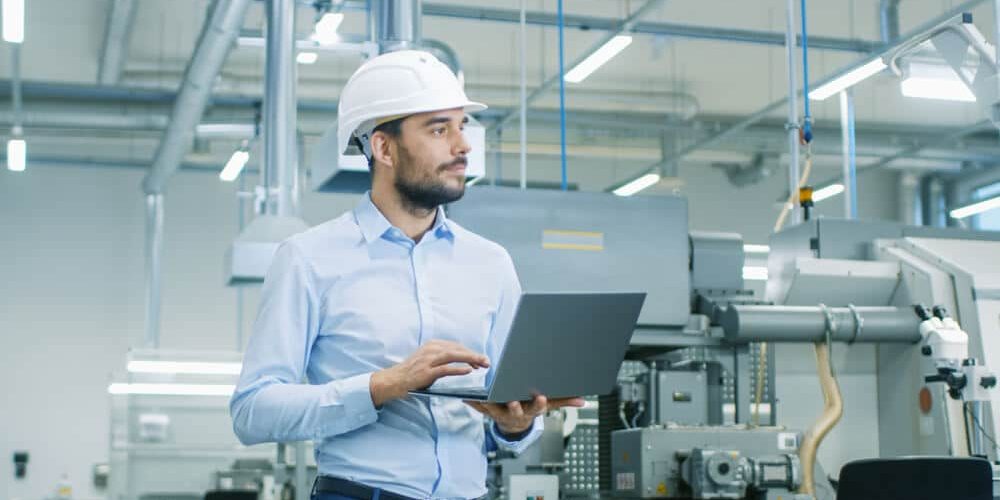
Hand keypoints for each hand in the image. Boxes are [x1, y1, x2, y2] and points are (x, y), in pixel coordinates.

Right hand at [370, 340, 489, 406]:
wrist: (394, 380)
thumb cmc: (413, 372)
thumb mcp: (428, 360)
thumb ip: (443, 359)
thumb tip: (465, 362)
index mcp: (433, 345)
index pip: (457, 346)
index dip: (470, 352)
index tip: (481, 359)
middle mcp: (431, 349)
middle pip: (457, 349)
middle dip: (474, 355)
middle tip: (487, 362)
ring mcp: (428, 360)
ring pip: (453, 356)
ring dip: (470, 359)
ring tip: (481, 364)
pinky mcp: (426, 372)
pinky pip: (445, 369)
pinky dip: (457, 369)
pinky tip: (468, 371)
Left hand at [465, 395, 585, 435]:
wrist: (514, 424)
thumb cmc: (530, 408)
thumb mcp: (547, 405)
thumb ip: (564, 401)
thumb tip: (583, 401)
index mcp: (530, 410)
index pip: (537, 407)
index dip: (539, 403)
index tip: (541, 397)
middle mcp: (516, 412)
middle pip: (516, 409)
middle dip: (515, 406)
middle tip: (513, 400)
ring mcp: (502, 413)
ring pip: (495, 409)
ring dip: (489, 404)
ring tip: (483, 396)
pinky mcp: (489, 412)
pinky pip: (480, 408)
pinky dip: (474, 403)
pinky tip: (467, 397)